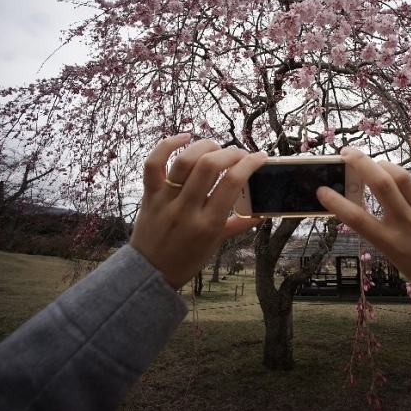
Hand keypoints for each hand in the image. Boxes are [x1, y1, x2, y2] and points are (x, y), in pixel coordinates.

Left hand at [130, 134, 266, 288]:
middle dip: (230, 152)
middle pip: (209, 166)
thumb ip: (238, 225)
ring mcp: (166, 200)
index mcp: (208, 224)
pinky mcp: (150, 194)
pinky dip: (168, 144)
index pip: (232, 183)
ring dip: (205, 146)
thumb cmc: (186, 260)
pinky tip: (184, 137)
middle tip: (239, 153)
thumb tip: (261, 212)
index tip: (259, 157)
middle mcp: (186, 209)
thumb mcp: (216, 245)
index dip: (249, 164)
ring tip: (216, 147)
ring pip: (185, 161)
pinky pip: (154, 163)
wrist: (149, 273)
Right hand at [316, 132, 410, 293]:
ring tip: (372, 162)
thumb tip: (360, 208)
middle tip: (345, 154)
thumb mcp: (392, 256)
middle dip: (361, 164)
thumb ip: (377, 232)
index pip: (356, 219)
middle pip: (380, 185)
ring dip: (382, 164)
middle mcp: (406, 223)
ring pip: (401, 177)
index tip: (321, 190)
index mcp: (389, 242)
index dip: (336, 202)